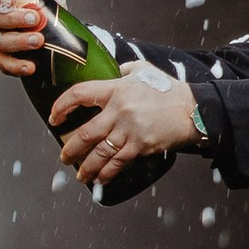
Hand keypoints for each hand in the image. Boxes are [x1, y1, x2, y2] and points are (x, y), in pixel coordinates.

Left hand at [52, 64, 199, 188]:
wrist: (194, 109)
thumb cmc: (169, 89)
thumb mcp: (144, 70)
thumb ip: (125, 69)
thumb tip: (113, 70)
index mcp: (116, 88)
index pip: (79, 95)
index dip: (62, 106)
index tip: (54, 117)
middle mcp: (119, 110)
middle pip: (85, 133)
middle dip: (70, 149)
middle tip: (64, 157)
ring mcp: (129, 129)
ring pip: (99, 153)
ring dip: (86, 167)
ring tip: (79, 174)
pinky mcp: (140, 145)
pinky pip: (118, 162)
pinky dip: (106, 173)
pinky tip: (99, 179)